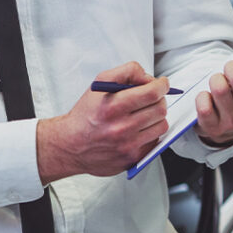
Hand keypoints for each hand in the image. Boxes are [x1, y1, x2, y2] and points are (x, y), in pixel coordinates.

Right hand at [36, 61, 172, 182]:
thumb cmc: (85, 114)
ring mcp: (128, 145)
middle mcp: (121, 127)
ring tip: (144, 113)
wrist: (71, 144)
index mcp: (112, 106)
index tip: (162, 83)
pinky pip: (155, 141)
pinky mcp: (133, 159)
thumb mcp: (99, 84)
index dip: (161, 85)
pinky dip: (150, 132)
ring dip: (156, 116)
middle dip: (159, 99)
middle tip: (151, 98)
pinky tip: (138, 129)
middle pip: (160, 109)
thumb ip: (126, 73)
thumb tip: (149, 78)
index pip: (151, 93)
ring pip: (161, 125)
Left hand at [195, 31, 232, 146]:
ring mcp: (231, 122)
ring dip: (215, 79)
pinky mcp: (211, 126)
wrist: (229, 126)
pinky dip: (201, 96)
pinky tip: (207, 96)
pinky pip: (202, 105)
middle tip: (230, 69)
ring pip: (219, 89)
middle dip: (231, 67)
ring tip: (219, 82)